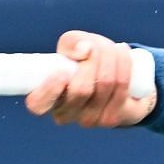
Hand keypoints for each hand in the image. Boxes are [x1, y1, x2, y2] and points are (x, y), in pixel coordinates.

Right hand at [23, 31, 156, 127]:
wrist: (114, 78)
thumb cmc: (83, 60)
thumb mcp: (71, 46)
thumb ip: (72, 43)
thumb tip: (85, 51)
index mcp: (46, 99)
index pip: (38, 104)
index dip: (49, 90)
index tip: (62, 72)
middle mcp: (65, 115)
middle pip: (81, 90)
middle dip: (93, 59)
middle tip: (95, 47)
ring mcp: (89, 120)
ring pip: (105, 84)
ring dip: (111, 57)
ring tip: (112, 46)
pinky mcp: (112, 119)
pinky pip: (121, 86)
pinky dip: (124, 64)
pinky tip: (122, 52)